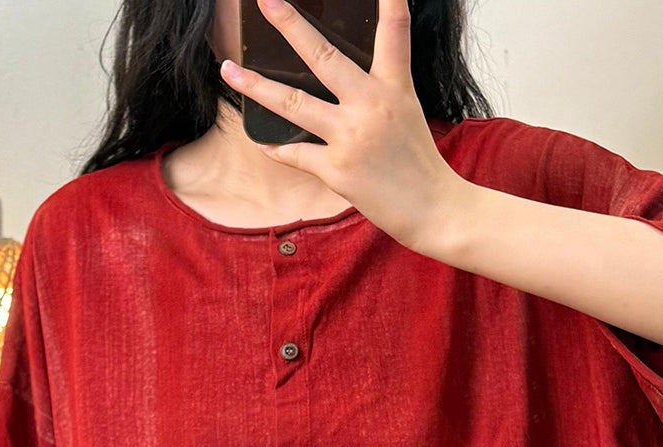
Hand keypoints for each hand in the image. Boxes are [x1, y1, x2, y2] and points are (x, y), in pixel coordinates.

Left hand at [219, 0, 465, 249]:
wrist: (434, 209)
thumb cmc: (420, 164)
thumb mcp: (407, 113)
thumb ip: (377, 92)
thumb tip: (340, 80)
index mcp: (395, 88)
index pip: (393, 33)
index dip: (388, 3)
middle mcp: (370, 106)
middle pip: (323, 56)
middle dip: (291, 25)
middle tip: (265, 0)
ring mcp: (350, 137)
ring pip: (292, 103)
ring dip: (256, 86)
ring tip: (228, 70)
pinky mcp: (337, 170)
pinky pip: (295, 153)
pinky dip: (275, 148)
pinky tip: (259, 140)